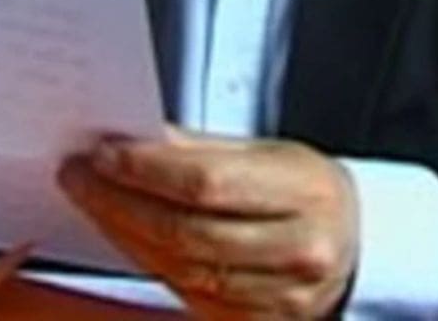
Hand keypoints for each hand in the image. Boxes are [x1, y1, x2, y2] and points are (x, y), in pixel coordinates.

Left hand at [58, 128, 358, 319]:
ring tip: (94, 204)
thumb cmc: (307, 190)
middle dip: (121, 202)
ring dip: (126, 235)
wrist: (357, 242)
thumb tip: (132, 139)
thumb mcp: (267, 152)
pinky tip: (127, 239)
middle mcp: (299, 248)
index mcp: (304, 190)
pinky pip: (191, 298)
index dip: (145, 169)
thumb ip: (200, 148)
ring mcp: (283, 295)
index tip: (102, 154)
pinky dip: (151, 266)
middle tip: (80, 178)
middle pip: (186, 231)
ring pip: (182, 270)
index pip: (207, 181)